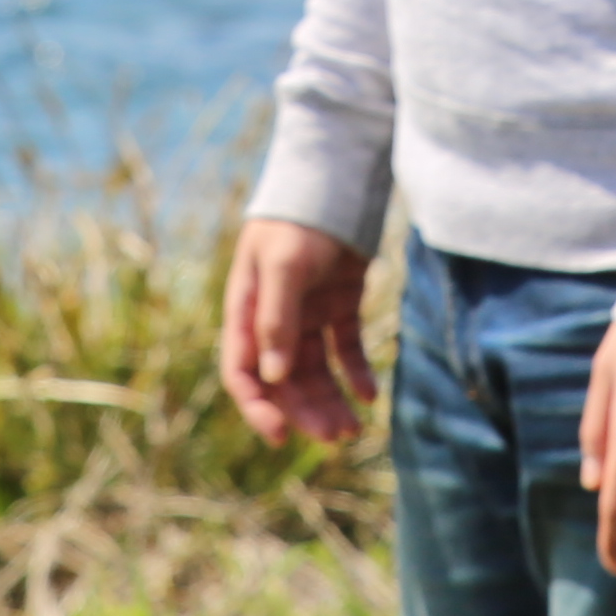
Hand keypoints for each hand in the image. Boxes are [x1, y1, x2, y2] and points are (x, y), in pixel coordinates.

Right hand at [216, 218, 376, 444]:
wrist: (338, 178)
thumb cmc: (301, 218)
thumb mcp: (284, 265)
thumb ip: (277, 319)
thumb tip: (274, 377)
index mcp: (248, 311)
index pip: (244, 372)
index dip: (258, 408)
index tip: (281, 437)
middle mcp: (275, 319)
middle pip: (285, 381)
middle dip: (306, 411)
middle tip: (335, 436)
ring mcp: (309, 314)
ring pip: (317, 372)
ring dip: (331, 401)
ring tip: (353, 428)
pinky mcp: (340, 306)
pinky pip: (346, 350)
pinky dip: (357, 374)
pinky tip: (371, 395)